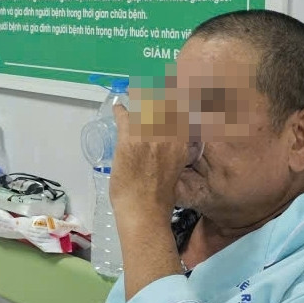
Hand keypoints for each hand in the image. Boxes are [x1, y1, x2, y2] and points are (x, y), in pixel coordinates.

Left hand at [109, 102, 187, 218]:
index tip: (175, 92)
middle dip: (159, 95)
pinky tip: (118, 108)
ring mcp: (149, 135)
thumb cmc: (160, 197)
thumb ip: (175, 150)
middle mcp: (169, 135)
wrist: (144, 210)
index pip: (186, 111)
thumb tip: (171, 142)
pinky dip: (120, 111)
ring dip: (140, 103)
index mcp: (183, 144)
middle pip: (166, 103)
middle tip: (151, 93)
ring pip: (146, 107)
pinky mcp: (130, 139)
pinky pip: (125, 116)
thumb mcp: (175, 168)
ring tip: (134, 99)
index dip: (180, 98)